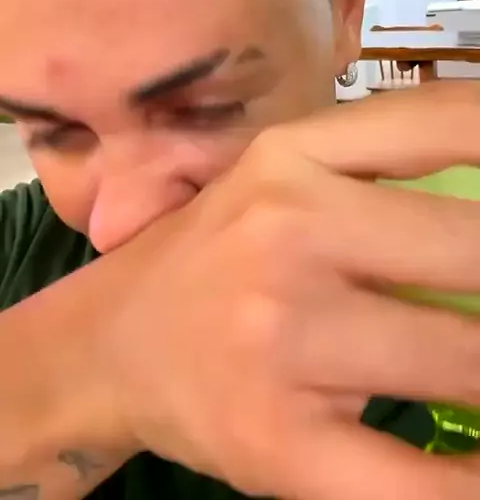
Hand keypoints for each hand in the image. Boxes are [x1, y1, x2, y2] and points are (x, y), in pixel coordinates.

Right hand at [103, 82, 479, 499]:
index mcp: (294, 157)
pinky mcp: (278, 442)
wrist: (113, 342)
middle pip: (475, 247)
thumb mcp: (282, 176)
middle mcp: (287, 231)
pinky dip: (473, 477)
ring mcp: (281, 338)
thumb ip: (384, 160)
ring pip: (465, 363)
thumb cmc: (216, 250)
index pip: (446, 123)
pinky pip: (417, 481)